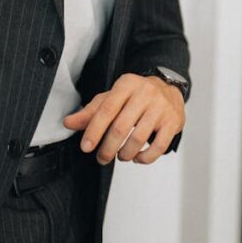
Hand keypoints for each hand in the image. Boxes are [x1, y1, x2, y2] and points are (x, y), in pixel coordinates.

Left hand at [63, 73, 184, 164]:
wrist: (169, 89)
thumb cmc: (136, 96)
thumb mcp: (112, 98)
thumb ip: (91, 111)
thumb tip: (68, 123)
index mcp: (126, 84)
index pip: (106, 109)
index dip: (94, 130)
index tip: (86, 147)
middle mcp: (145, 93)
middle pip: (121, 127)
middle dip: (108, 148)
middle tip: (101, 158)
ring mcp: (161, 107)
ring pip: (138, 138)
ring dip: (125, 153)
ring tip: (120, 156)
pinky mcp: (173, 121)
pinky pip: (158, 146)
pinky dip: (145, 157)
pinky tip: (137, 157)